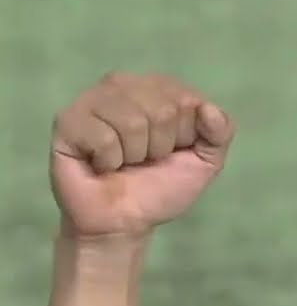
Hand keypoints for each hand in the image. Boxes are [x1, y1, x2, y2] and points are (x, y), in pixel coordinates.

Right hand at [50, 72, 235, 238]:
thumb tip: (208, 109)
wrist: (123, 221)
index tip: (170, 151)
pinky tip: (101, 164)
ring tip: (123, 162)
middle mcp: (124, 84)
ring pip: (133, 122)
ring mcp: (93, 99)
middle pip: (163, 109)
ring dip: (134, 155)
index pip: (188, 101)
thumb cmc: (160, 187)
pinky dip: (109, 161)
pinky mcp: (67, 120)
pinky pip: (103, 137)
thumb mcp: (205, 162)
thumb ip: (219, 133)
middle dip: (160, 147)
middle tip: (144, 160)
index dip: (185, 136)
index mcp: (159, 88)